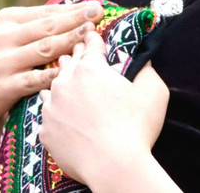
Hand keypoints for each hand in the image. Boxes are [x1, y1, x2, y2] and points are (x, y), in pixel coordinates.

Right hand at [0, 1, 103, 127]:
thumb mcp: (6, 34)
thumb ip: (33, 25)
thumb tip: (73, 12)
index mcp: (6, 19)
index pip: (45, 13)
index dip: (72, 10)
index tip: (94, 6)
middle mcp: (3, 37)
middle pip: (47, 27)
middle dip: (75, 19)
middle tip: (98, 13)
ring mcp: (3, 61)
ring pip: (44, 49)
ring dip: (70, 41)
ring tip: (90, 36)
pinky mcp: (5, 85)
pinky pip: (35, 79)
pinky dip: (55, 74)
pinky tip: (72, 70)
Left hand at [38, 31, 169, 189]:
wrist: (113, 166)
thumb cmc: (136, 128)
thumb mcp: (154, 91)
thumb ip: (147, 69)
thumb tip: (144, 59)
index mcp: (90, 68)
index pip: (91, 44)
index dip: (93, 38)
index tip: (92, 33)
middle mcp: (65, 82)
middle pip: (69, 61)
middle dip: (76, 56)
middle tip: (79, 52)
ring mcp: (52, 106)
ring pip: (52, 86)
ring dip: (61, 83)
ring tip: (66, 83)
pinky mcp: (46, 129)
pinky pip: (47, 115)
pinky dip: (55, 113)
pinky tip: (60, 115)